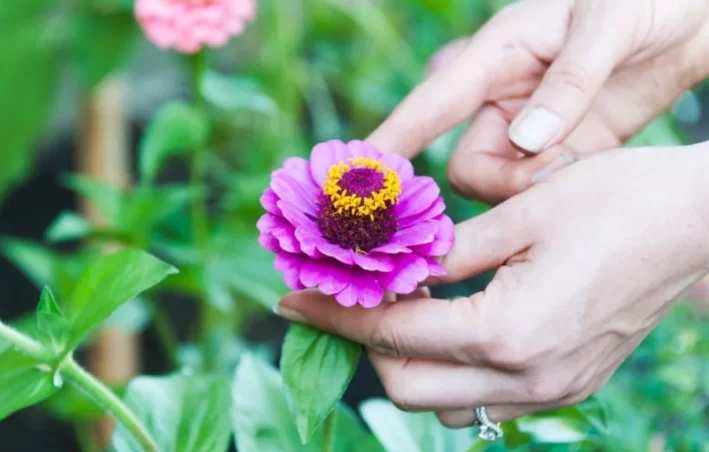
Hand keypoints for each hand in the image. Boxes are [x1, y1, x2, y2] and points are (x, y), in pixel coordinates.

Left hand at [276, 144, 708, 425]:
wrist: (698, 226)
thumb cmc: (616, 203)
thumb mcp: (518, 215)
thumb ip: (442, 251)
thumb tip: (383, 264)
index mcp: (507, 332)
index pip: (391, 333)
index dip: (334, 315)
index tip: (291, 299)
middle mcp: (525, 377)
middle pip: (407, 386)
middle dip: (364, 344)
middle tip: (347, 299)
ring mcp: (549, 390)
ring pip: (443, 403)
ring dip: (406, 361)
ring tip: (396, 308)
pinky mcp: (565, 385)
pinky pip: (484, 400)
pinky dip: (449, 370)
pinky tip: (447, 325)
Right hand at [367, 0, 708, 203]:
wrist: (689, 20)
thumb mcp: (608, 25)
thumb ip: (569, 82)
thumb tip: (528, 140)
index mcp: (495, 56)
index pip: (429, 105)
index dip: (392, 142)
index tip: (357, 179)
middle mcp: (500, 99)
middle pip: (466, 167)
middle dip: (502, 181)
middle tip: (553, 167)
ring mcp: (528, 130)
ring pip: (499, 186)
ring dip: (533, 189)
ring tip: (579, 161)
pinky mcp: (559, 153)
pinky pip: (536, 191)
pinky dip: (554, 193)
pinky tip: (589, 167)